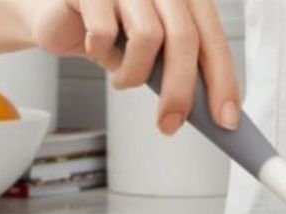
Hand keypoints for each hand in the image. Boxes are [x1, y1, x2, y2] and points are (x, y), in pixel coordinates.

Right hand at [29, 0, 239, 134]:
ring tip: (122, 79)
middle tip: (169, 125)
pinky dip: (101, 52)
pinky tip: (96, 50)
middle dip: (180, 92)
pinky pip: (104, 30)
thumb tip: (212, 112)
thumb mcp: (155, 52)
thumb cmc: (115, 34)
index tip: (226, 120)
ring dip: (133, 74)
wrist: (58, 16)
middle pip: (184, 40)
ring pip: (147, 36)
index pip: (214, 40)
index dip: (223, 81)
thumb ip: (182, 69)